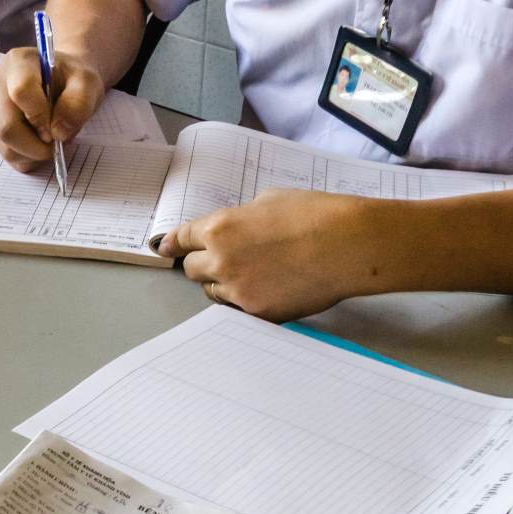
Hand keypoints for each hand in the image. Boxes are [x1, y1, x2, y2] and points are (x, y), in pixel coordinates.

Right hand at [0, 46, 105, 171]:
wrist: (62, 82)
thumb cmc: (72, 79)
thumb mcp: (86, 83)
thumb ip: (78, 103)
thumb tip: (57, 133)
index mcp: (19, 62)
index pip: (21, 92)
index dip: (40, 116)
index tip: (56, 126)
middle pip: (6, 127)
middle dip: (36, 145)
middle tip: (55, 143)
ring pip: (5, 146)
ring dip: (33, 154)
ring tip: (50, 141)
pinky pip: (8, 154)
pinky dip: (28, 158)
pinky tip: (39, 144)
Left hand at [158, 190, 383, 321]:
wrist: (346, 245)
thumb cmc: (315, 214)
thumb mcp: (270, 200)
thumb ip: (243, 217)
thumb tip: (237, 228)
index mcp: (221, 228)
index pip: (183, 239)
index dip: (173, 244)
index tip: (166, 249)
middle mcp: (221, 261)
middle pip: (193, 270)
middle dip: (203, 264)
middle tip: (221, 262)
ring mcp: (238, 291)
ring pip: (214, 293)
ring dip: (223, 285)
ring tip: (252, 275)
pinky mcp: (257, 313)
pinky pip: (239, 310)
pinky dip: (247, 301)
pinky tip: (268, 290)